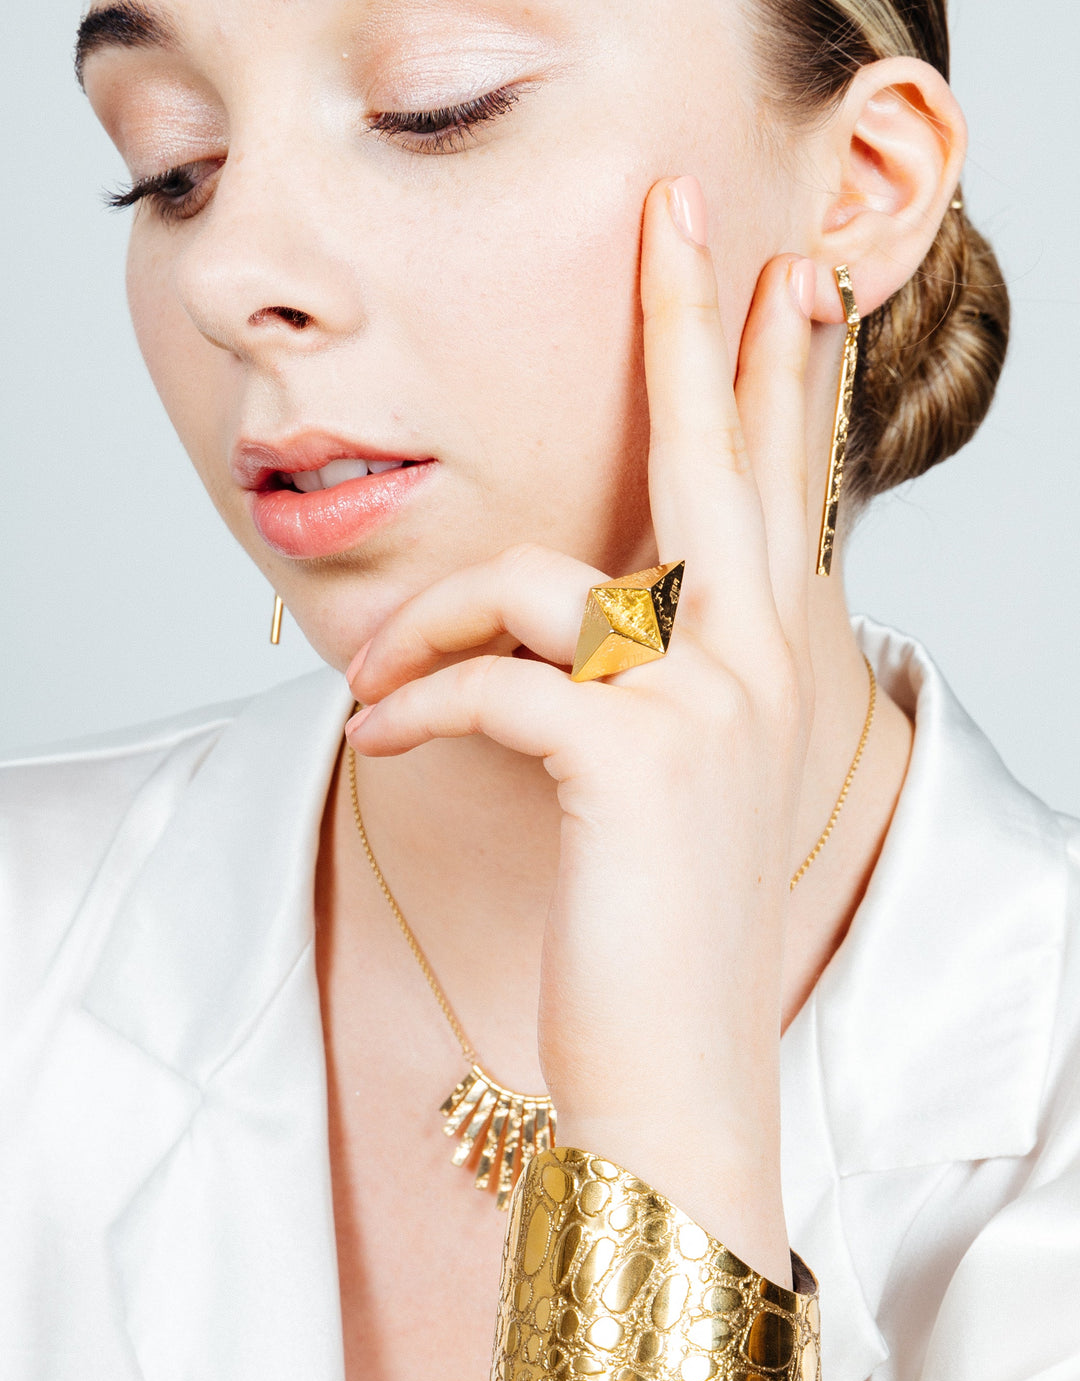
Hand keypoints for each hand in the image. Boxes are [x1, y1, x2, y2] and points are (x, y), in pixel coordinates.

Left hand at [347, 177, 815, 1278]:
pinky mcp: (629, 755)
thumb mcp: (668, 783)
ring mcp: (704, 705)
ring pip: (538, 584)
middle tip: (679, 210)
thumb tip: (556, 617)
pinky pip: (490, 677)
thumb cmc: (659, 929)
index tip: (772, 280)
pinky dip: (415, 701)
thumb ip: (638, 677)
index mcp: (766, 668)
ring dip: (429, 628)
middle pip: (714, 457)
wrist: (678, 1073)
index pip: (775, 491)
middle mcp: (756, 665)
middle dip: (689, 325)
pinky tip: (383, 739)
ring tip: (376, 685)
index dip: (771, 379)